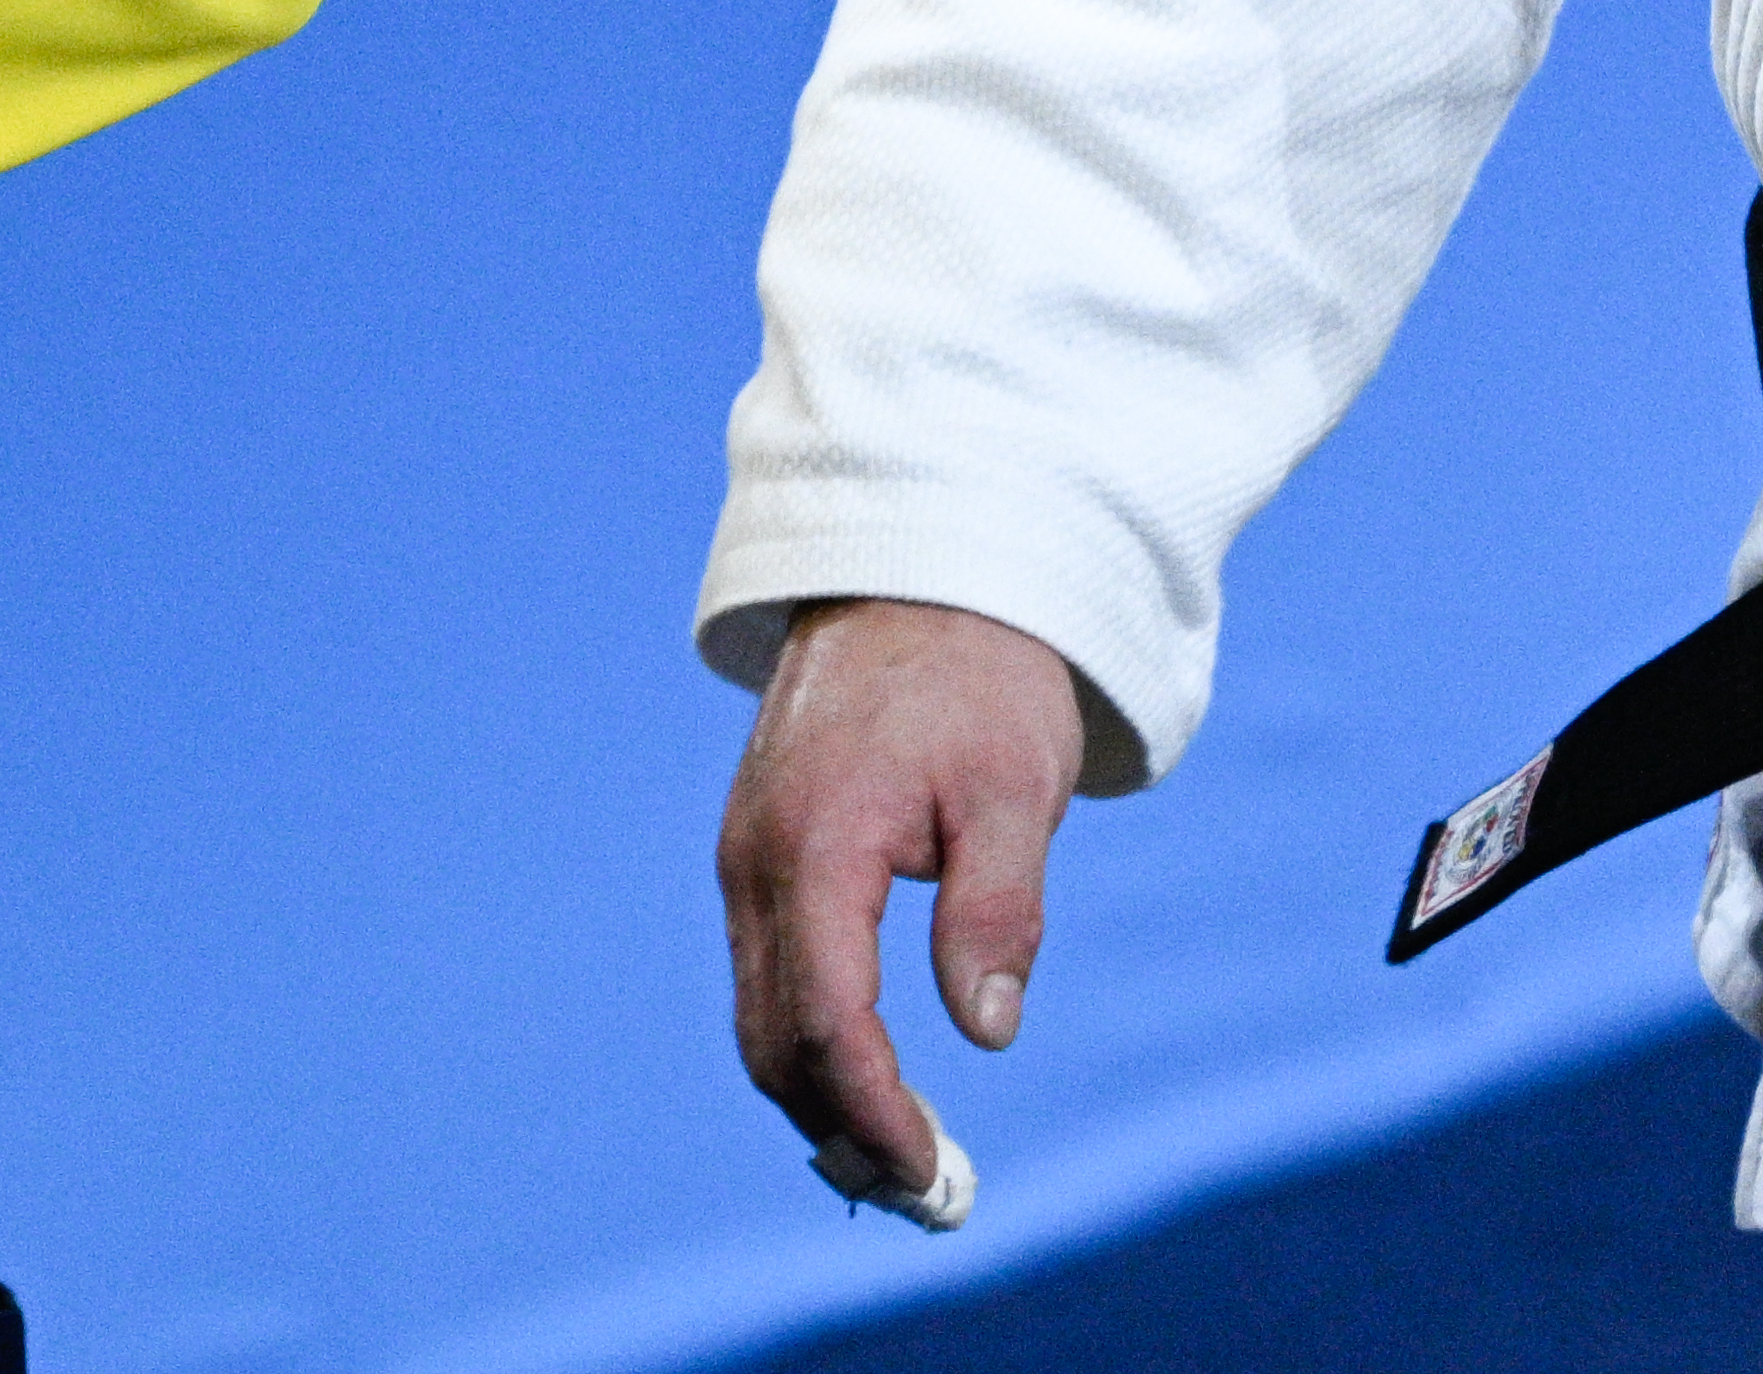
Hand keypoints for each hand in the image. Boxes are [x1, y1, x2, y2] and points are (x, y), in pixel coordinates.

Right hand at [718, 597, 1085, 1198]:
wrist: (921, 565)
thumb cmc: (984, 675)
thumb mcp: (1016, 788)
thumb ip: (995, 909)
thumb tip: (985, 1028)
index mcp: (817, 846)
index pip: (826, 1023)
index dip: (874, 1114)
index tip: (933, 1178)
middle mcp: (756, 859)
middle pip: (773, 1040)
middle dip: (841, 1130)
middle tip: (928, 1195)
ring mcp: (746, 853)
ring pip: (759, 1013)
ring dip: (818, 1097)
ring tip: (901, 1158)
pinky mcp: (759, 848)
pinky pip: (765, 969)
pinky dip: (807, 1040)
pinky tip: (867, 1074)